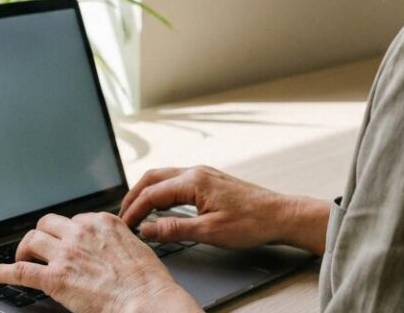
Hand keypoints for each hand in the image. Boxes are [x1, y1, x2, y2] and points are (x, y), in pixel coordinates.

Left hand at [0, 212, 200, 312]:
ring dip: (24, 250)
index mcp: (101, 222)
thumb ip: (115, 240)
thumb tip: (108, 245)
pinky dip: (4, 271)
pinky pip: (21, 270)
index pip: (73, 219)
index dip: (67, 233)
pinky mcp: (55, 278)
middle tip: (40, 249)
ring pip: (32, 241)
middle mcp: (81, 232)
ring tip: (22, 259)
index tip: (65, 242)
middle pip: (47, 224)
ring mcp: (66, 254)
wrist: (146, 301)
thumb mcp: (134, 246)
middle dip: (42, 236)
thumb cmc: (146, 281)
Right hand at [119, 165, 329, 253]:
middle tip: (122, 216)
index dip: (134, 210)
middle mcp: (196, 172)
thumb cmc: (251, 222)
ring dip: (146, 192)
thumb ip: (174, 229)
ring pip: (164, 177)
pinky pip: (176, 180)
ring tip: (136, 210)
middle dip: (134, 196)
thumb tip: (147, 229)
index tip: (124, 225)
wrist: (280, 215)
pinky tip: (160, 204)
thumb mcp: (210, 231)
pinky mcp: (210, 180)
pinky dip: (161, 191)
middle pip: (153, 178)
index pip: (152, 194)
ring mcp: (204, 174)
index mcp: (193, 181)